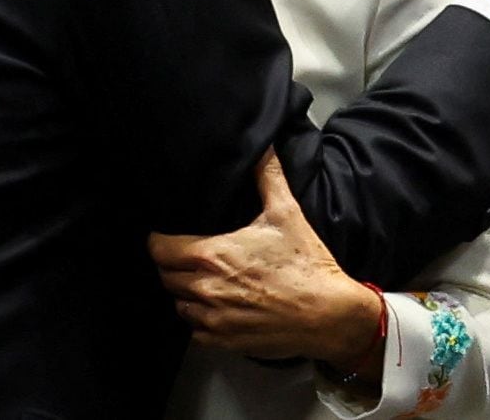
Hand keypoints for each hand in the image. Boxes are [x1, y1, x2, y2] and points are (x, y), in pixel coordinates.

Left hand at [148, 151, 383, 369]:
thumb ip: (267, 177)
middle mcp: (206, 288)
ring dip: (184, 293)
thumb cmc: (307, 266)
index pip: (159, 248)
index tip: (167, 237)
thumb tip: (263, 147)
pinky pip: (194, 332)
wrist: (330, 315)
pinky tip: (214, 308)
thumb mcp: (286, 213)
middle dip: (172, 265)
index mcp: (212, 254)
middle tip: (186, 258)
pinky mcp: (225, 341)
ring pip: (178, 304)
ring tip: (200, 282)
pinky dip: (199, 321)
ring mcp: (214, 319)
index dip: (159, 240)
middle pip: (165, 276)